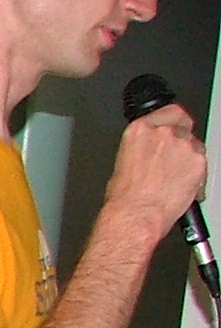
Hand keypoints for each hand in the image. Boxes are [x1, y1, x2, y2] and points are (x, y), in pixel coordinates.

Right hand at [107, 103, 207, 246]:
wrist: (136, 215)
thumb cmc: (125, 197)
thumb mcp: (124, 162)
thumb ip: (143, 147)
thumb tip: (152, 150)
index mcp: (140, 130)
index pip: (170, 112)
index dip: (174, 122)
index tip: (174, 128)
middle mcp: (163, 133)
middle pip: (185, 128)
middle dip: (181, 144)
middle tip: (171, 163)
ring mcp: (183, 146)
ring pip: (196, 146)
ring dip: (188, 160)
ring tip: (173, 180)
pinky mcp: (198, 161)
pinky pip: (203, 164)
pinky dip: (196, 175)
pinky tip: (181, 187)